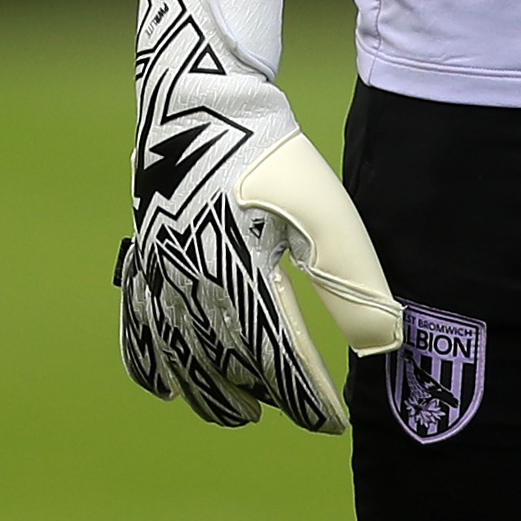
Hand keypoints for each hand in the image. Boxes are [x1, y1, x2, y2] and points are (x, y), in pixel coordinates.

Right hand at [117, 0, 403, 431]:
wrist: (200, 99)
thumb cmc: (272, 152)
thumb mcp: (326, 211)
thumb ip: (352, 280)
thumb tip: (383, 345)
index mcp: (245, 275)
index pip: (281, 362)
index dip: (310, 399)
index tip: (336, 421)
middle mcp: (194, 285)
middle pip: (231, 365)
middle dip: (267, 396)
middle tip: (298, 412)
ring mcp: (159, 276)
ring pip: (181, 360)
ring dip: (211, 395)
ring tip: (241, 416)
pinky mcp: (142, 260)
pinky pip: (137, 329)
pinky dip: (151, 368)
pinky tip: (168, 389)